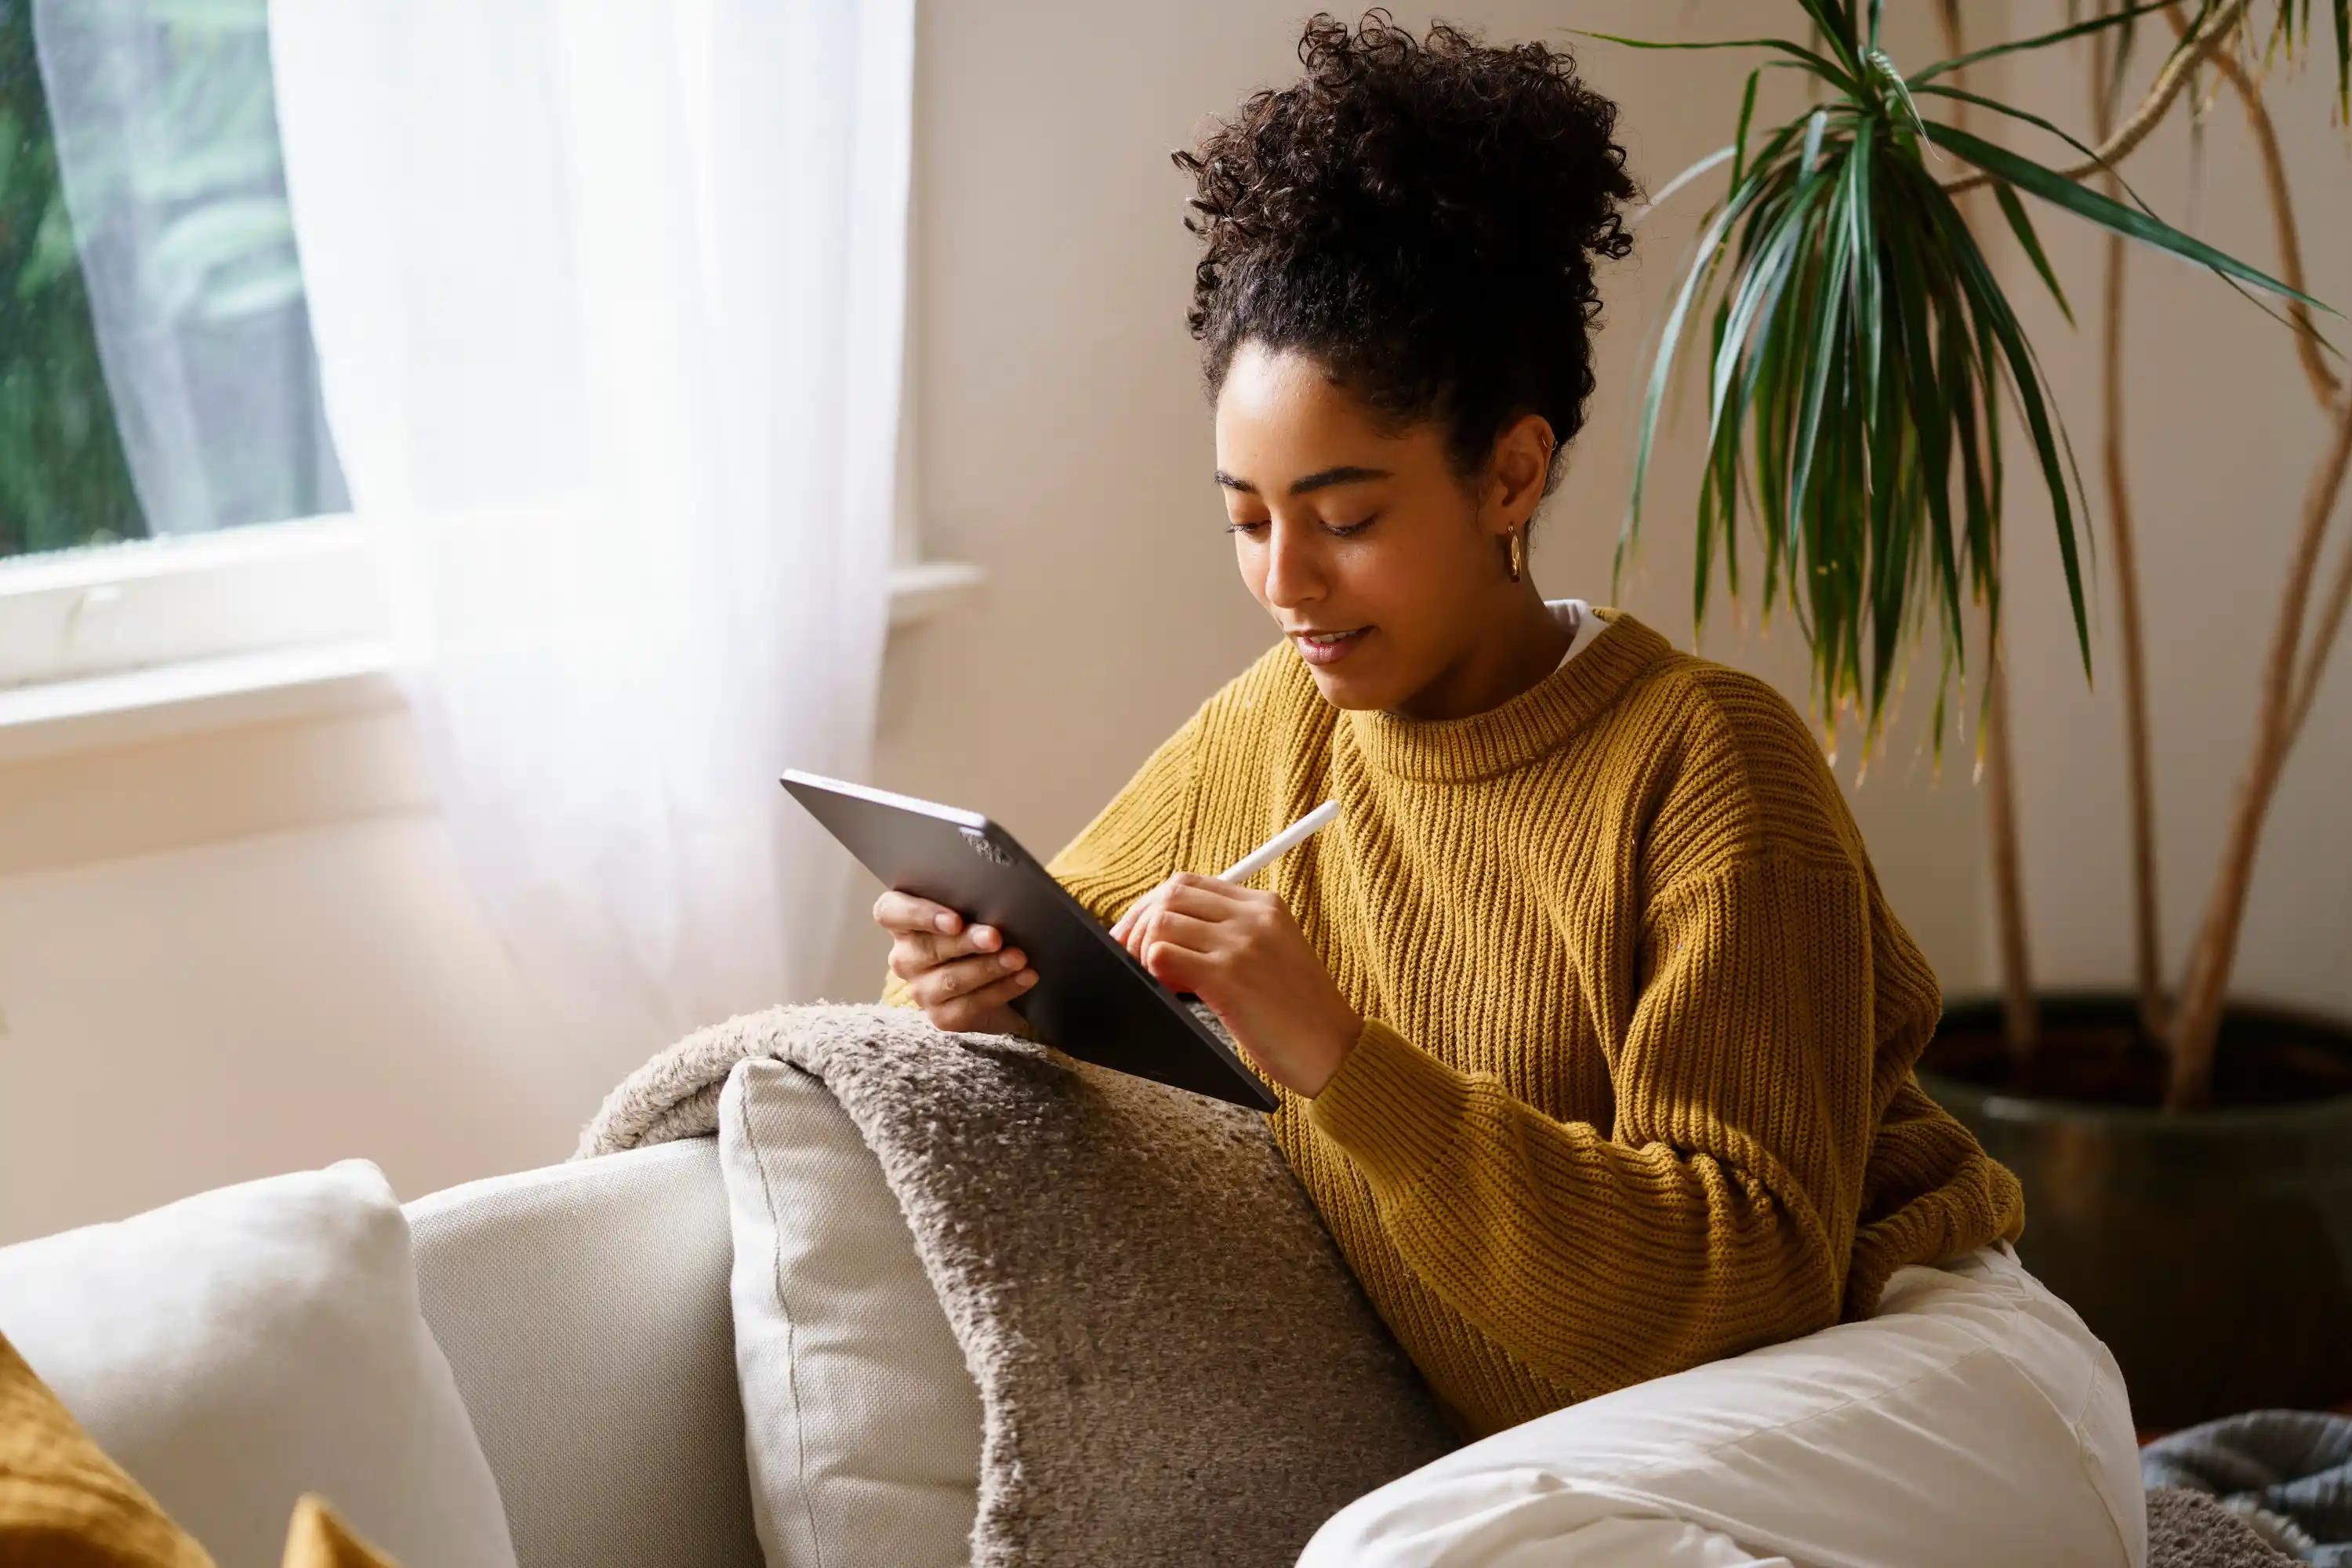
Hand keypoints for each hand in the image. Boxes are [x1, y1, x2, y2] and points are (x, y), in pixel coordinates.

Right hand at [874, 889, 1036, 1034]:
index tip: (954, 920)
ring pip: (949, 979)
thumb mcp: (976, 912)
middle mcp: (905, 957)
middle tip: (995, 937)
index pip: (890, 912)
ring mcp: (920, 990)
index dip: (919, 914)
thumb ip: (975, 902)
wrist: (1000, 979)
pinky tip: (1024, 978)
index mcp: (903, 923)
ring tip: (1018, 958)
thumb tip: (1001, 896)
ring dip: (988, 967)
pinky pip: (969, 1005)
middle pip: (926, 947)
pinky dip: (1002, 989)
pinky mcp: (941, 1017)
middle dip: (966, 941)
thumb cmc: (982, 931)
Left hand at [1110, 873, 1360, 1096]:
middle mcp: (1253, 917)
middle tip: (1128, 957)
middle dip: (1137, 924)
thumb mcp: (1275, 956)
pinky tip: (1168, 989)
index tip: (1136, 934)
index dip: (1151, 906)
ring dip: (1144, 951)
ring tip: (1159, 980)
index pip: (1188, 885)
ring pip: (1161, 922)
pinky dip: (1152, 969)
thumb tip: (1165, 934)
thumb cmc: (1300, 1015)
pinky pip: (1163, 955)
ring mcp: (1242, 944)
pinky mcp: (1229, 977)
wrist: (1336, 1052)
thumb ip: (1232, 937)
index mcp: (1265, 906)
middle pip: (1169, 895)